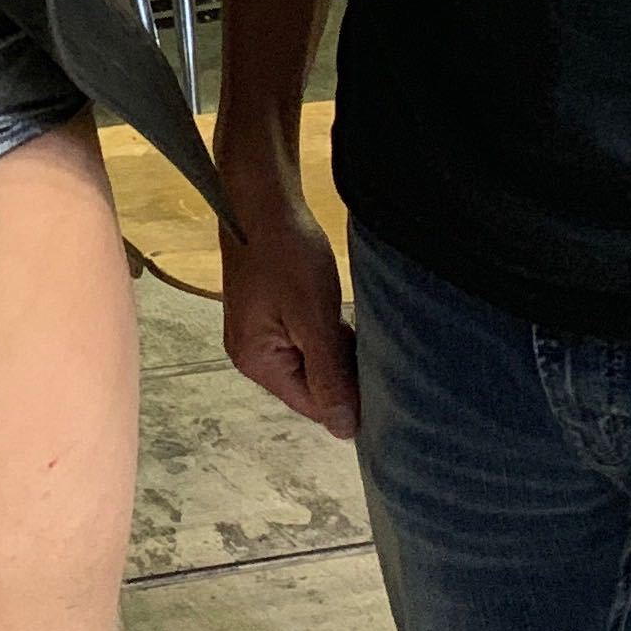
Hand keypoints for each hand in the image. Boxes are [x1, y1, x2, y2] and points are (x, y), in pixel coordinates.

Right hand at [220, 181, 358, 436]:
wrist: (263, 199)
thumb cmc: (286, 255)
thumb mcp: (314, 318)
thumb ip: (329, 377)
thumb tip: (344, 431)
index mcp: (257, 363)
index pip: (313, 405)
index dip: (348, 394)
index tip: (378, 371)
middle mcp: (252, 356)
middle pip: (311, 386)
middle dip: (341, 369)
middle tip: (364, 338)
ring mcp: (258, 335)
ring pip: (311, 362)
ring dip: (335, 348)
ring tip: (348, 321)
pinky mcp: (268, 315)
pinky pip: (304, 341)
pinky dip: (325, 332)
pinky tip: (336, 312)